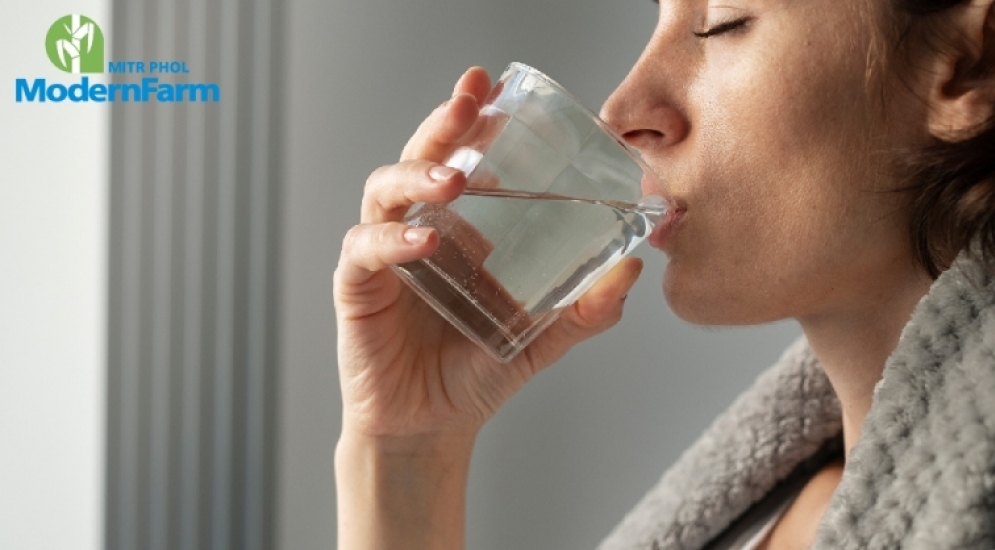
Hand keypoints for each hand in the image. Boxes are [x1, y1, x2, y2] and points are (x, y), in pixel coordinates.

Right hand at [333, 67, 643, 444]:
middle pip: (421, 155)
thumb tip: (633, 268)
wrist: (431, 429)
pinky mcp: (356, 287)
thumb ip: (585, 308)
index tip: (497, 88)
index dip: (475, 120)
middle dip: (444, 123)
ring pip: (384, 189)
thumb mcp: (542, 337)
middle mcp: (418, 227)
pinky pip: (366, 248)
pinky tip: (425, 238)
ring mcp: (384, 253)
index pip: (462, 157)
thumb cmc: (476, 372)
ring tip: (454, 177)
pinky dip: (393, 238)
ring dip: (418, 173)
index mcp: (460, 227)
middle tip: (470, 99)